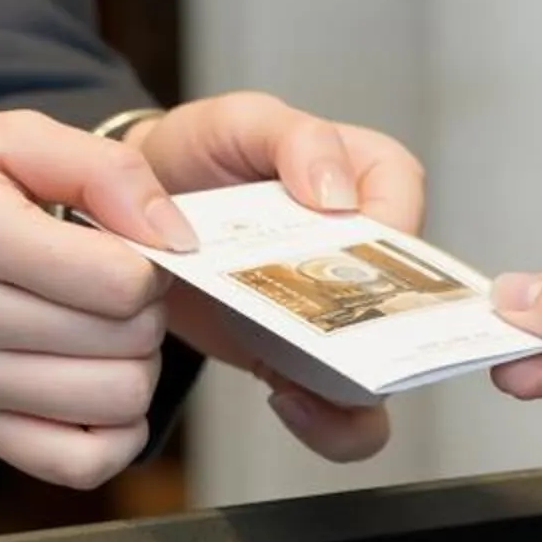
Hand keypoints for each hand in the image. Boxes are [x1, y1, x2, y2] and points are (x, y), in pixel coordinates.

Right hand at [0, 110, 189, 489]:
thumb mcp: (4, 139)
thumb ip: (102, 168)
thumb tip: (174, 235)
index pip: (119, 282)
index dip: (149, 263)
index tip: (125, 247)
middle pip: (125, 344)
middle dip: (146, 312)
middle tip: (114, 285)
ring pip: (113, 405)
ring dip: (136, 368)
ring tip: (105, 331)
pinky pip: (75, 465)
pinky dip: (114, 435)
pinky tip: (100, 390)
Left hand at [127, 92, 426, 463]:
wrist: (130, 214)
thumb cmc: (199, 154)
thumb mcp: (240, 121)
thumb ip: (296, 139)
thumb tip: (339, 195)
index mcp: (369, 178)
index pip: (406, 208)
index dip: (393, 239)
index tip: (355, 253)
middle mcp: (368, 253)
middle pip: (411, 305)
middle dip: (386, 338)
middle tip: (344, 351)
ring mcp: (338, 314)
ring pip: (386, 371)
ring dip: (358, 391)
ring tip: (304, 390)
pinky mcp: (300, 360)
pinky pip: (339, 409)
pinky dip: (324, 420)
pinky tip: (286, 402)